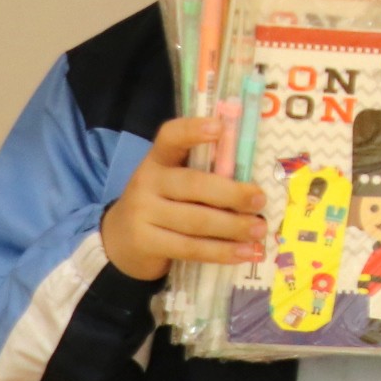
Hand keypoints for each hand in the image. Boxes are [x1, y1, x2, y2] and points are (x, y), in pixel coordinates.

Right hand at [100, 115, 264, 281]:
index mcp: (158, 159)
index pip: (171, 137)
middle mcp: (146, 182)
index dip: (193, 130)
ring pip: (196, 220)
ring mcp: (142, 214)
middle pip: (194, 184)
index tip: (220, 127)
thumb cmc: (163, 204)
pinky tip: (245, 252)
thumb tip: (254, 184)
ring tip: (259, 230)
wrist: (120, 242)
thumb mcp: (173, 183)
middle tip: (260, 200)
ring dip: (233, 227)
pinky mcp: (145, 243)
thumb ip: (203, 175)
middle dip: (231, 194)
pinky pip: (190, 248)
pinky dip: (221, 251)